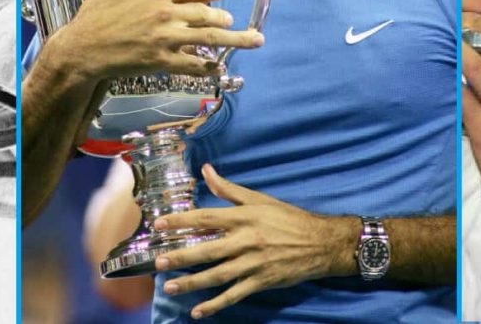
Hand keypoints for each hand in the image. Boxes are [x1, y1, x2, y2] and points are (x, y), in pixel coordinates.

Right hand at [39, 0, 263, 89]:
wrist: (83, 47)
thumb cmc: (96, 11)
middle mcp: (166, 13)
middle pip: (206, 13)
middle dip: (223, 17)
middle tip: (231, 20)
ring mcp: (165, 38)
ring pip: (207, 38)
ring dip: (233, 39)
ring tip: (252, 40)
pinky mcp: (161, 61)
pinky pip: (191, 65)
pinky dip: (208, 67)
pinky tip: (220, 68)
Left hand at [152, 164, 356, 318]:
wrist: (321, 243)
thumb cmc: (288, 218)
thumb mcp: (259, 199)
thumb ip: (229, 189)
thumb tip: (206, 170)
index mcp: (245, 217)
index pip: (207, 218)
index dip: (181, 221)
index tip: (159, 225)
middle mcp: (247, 240)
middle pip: (209, 249)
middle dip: (182, 257)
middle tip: (158, 262)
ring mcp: (254, 263)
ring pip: (218, 275)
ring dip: (192, 282)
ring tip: (170, 287)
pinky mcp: (261, 281)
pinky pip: (234, 294)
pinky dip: (215, 304)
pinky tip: (197, 311)